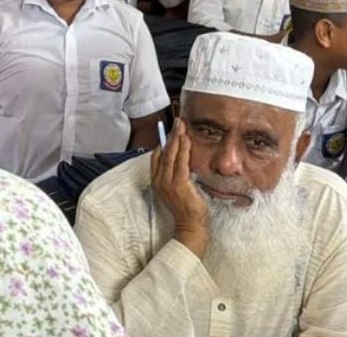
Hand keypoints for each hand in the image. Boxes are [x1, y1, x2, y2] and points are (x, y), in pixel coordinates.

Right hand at [151, 119, 208, 256]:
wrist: (190, 225)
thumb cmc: (186, 208)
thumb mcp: (176, 190)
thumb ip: (175, 176)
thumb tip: (181, 159)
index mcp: (157, 182)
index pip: (156, 158)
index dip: (162, 142)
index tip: (170, 132)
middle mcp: (159, 181)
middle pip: (163, 153)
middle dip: (170, 135)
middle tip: (177, 122)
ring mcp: (168, 183)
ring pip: (170, 155)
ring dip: (176, 138)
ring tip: (181, 126)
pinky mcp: (179, 184)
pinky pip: (181, 162)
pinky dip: (183, 149)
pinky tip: (186, 140)